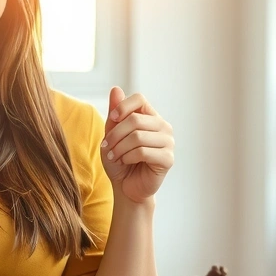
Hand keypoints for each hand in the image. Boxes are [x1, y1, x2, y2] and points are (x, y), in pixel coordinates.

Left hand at [100, 86, 174, 203]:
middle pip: (135, 119)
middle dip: (115, 134)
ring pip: (138, 136)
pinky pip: (143, 152)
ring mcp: (168, 142)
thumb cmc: (119, 160)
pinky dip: (128, 157)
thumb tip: (116, 89)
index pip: (139, 99)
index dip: (122, 107)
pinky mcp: (168, 159)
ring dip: (119, 148)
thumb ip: (115, 114)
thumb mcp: (111, 135)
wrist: (126, 186)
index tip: (111, 120)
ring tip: (115, 156)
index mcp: (150, 117)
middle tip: (107, 147)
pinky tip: (125, 162)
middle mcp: (163, 126)